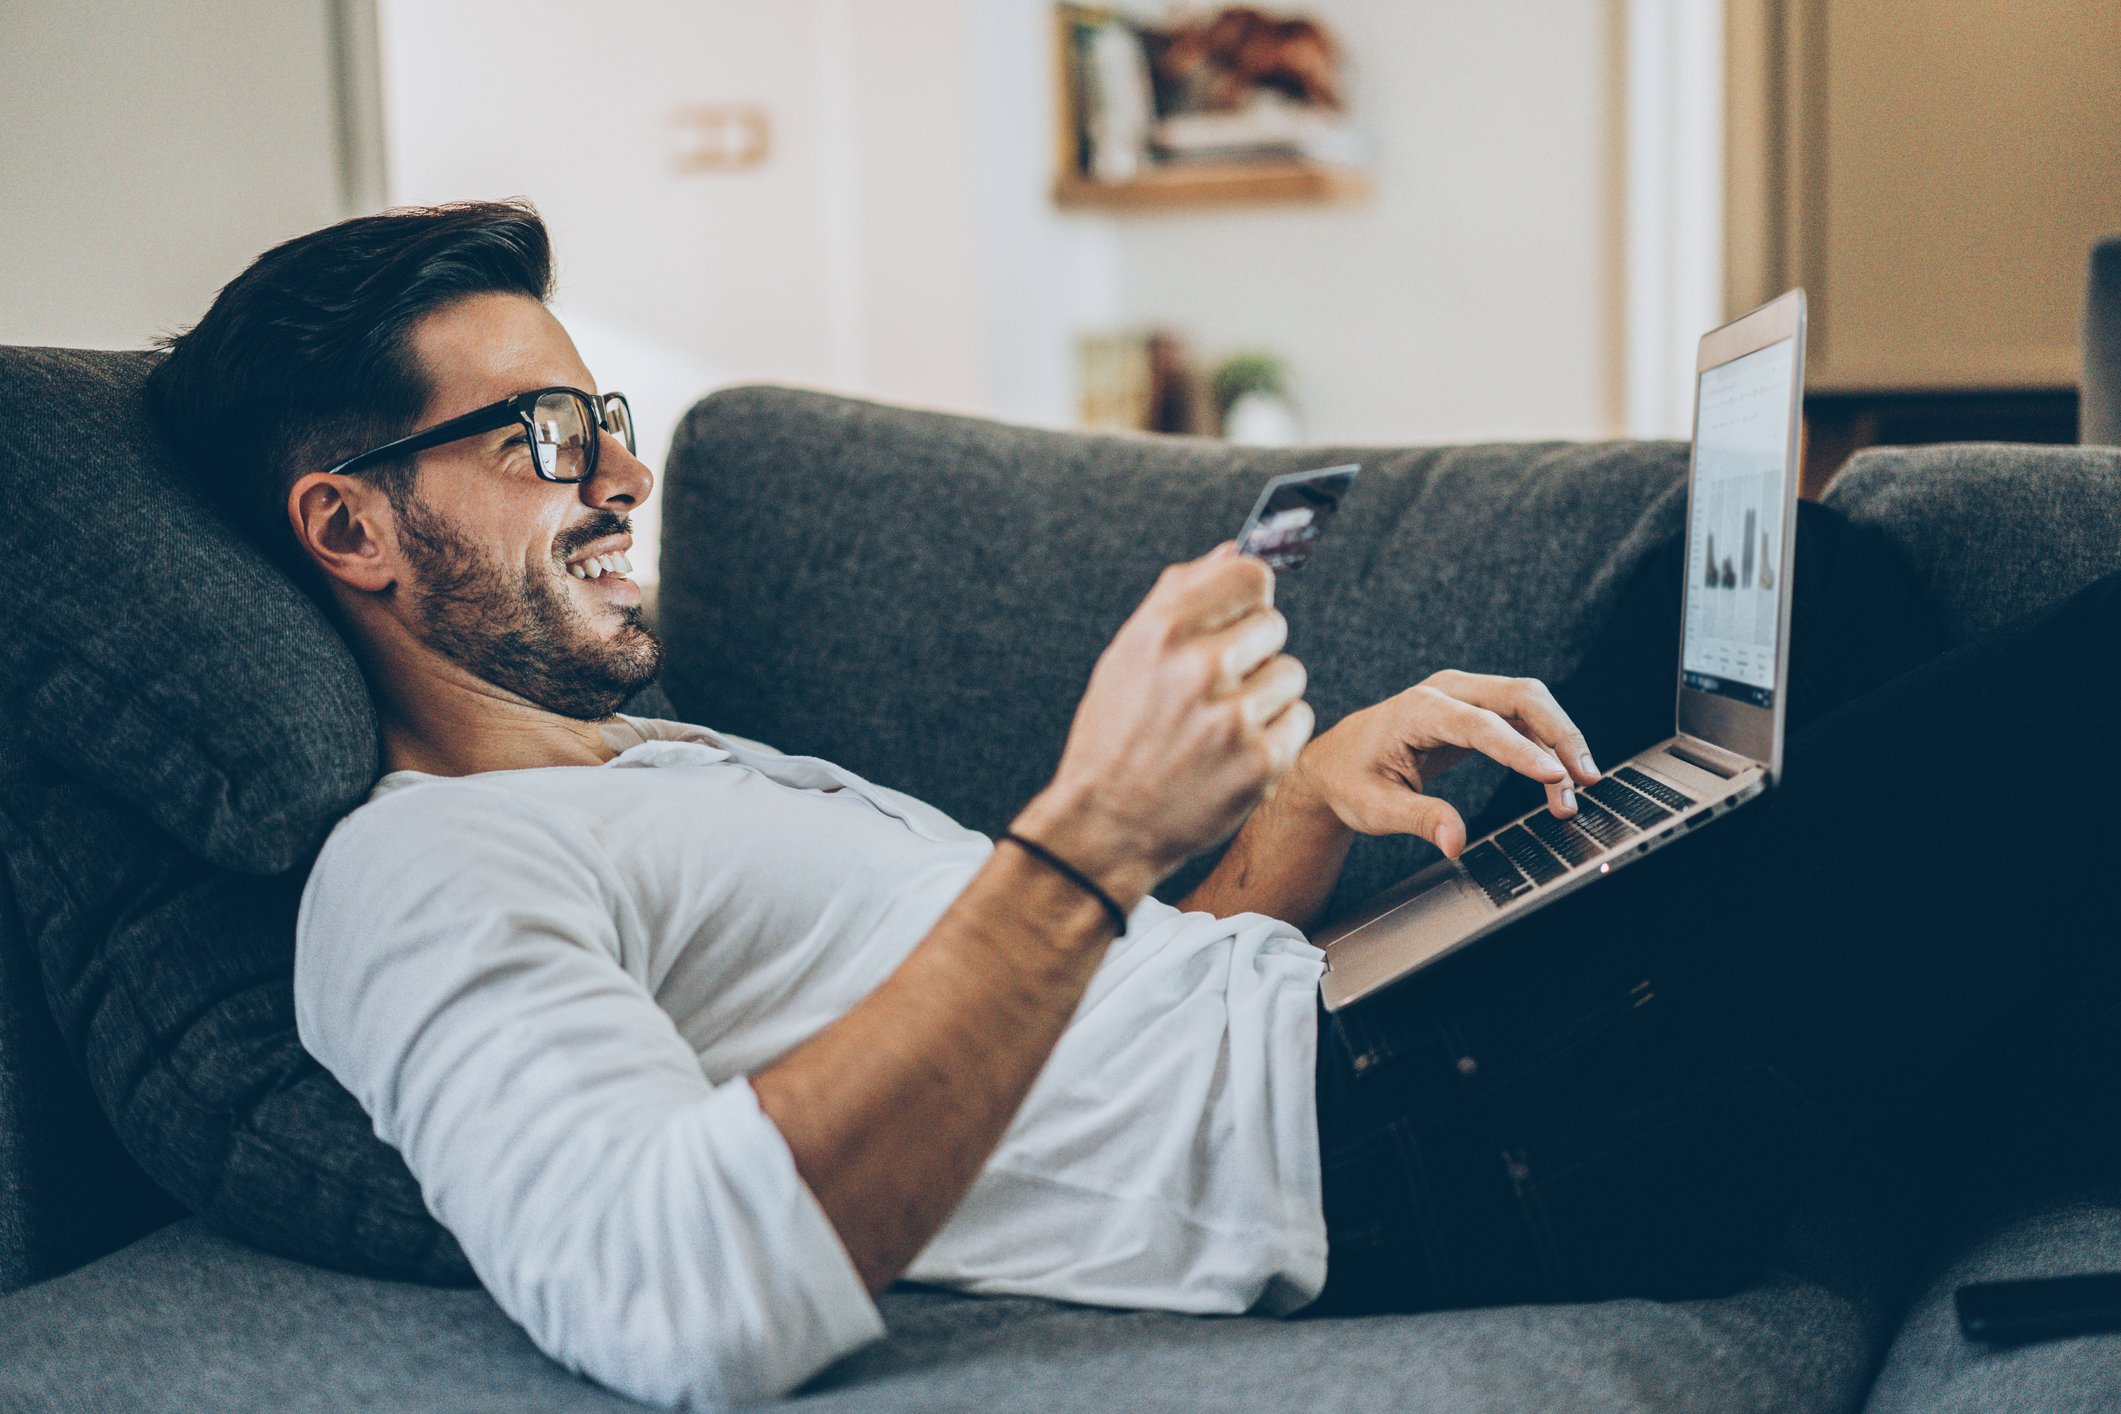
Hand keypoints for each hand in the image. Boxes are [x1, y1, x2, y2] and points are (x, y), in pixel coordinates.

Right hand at [1014, 545, 1313, 904]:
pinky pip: (1299, 719)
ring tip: (1221, 724)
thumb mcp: (1128, 653)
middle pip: (1274, 624)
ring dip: (1266, 695)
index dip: (1247, 596)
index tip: (1238, 616)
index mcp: (1164, 630)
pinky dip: (1275, 735)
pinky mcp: (1261, 762)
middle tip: (1216, 687)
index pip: (1252, 575)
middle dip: (1253, 651)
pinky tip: (1234, 752)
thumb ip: (1180, 594)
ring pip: (1291, 674)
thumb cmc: (1117, 732)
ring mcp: (1234, 717)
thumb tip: (1234, 549)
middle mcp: (1201, 667)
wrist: (1105, 824)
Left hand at [1289, 670, 1599, 857]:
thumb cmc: (1349, 780)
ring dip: (1559, 743)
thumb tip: (1456, 843)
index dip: (1521, 750)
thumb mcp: (1375, 807)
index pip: (1481, 725)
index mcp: (1418, 710)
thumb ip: (1418, 819)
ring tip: (1575, 793)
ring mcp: (1463, 696)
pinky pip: (1521, 721)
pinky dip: (1544, 747)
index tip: (1555, 775)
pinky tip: (1557, 783)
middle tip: (1587, 778)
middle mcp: (1445, 691)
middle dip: (1560, 734)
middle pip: (1520, 697)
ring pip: (1529, 705)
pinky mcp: (1474, 710)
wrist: (1334, 761)